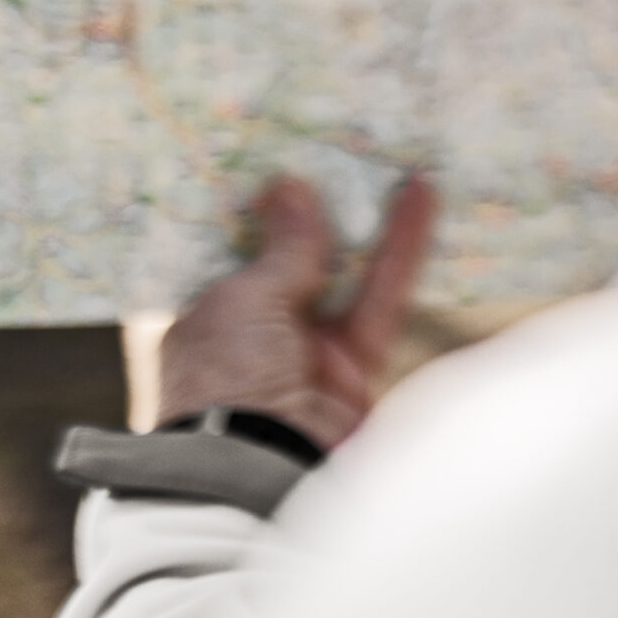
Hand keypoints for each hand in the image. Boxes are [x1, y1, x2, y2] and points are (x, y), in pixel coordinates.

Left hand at [157, 174, 436, 448]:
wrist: (264, 473)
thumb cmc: (228, 380)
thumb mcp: (245, 301)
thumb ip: (283, 247)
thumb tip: (288, 186)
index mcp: (198, 316)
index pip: (222, 251)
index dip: (247, 206)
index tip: (267, 153)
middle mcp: (250, 330)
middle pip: (288, 257)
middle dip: (312, 208)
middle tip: (334, 144)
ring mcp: (304, 349)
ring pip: (341, 273)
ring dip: (364, 221)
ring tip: (390, 159)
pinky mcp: (354, 364)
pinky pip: (379, 299)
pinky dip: (400, 251)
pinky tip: (419, 199)